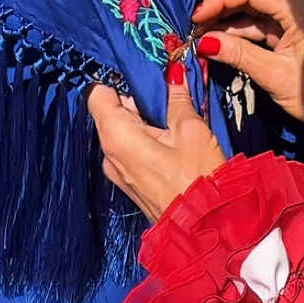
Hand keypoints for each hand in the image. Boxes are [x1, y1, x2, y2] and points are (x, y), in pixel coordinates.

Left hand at [87, 69, 225, 223]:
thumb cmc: (198, 180)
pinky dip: (147, 139)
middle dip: (137, 99)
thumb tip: (173, 71)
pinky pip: (131, 150)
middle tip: (168, 91)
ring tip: (174, 115)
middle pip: (113, 112)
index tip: (143, 74)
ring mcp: (119, 172)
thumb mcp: (191, 130)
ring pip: (123, 131)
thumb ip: (177, 97)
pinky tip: (172, 139)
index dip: (118, 80)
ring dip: (144, 120)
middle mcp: (109, 154)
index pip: (98, 95)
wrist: (205, 231)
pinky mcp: (131, 184)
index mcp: (117, 137)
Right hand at [192, 0, 303, 128]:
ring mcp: (297, 9)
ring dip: (229, 7)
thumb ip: (239, 54)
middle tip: (197, 15)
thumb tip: (204, 42)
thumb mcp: (276, 77)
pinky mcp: (294, 23)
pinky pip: (262, 12)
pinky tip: (220, 35)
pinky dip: (240, 21)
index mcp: (300, 7)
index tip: (196, 16)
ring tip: (203, 28)